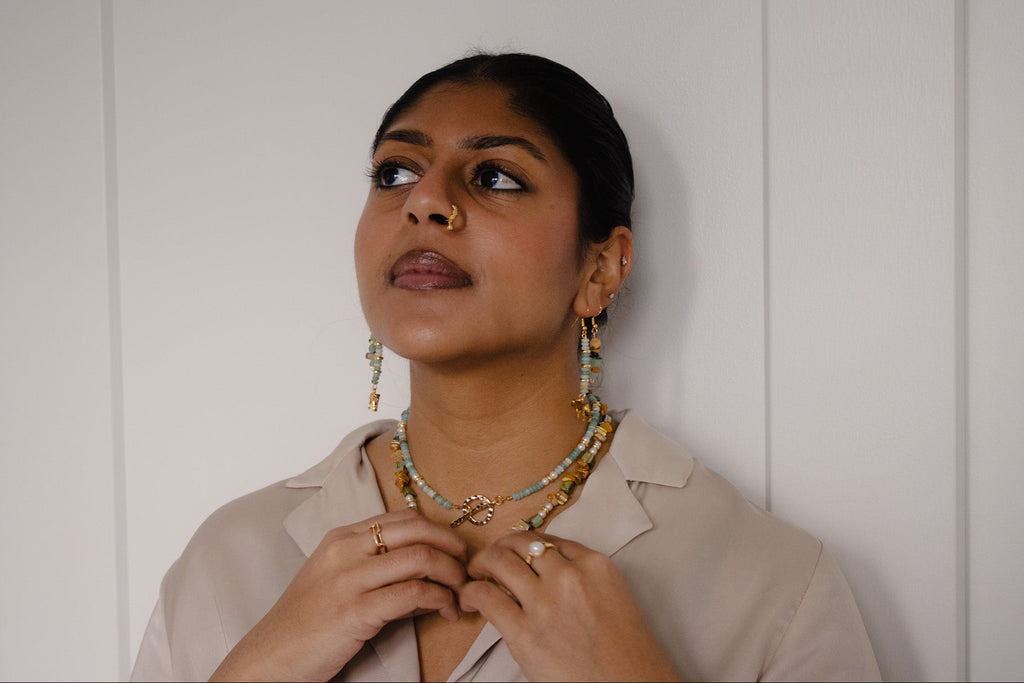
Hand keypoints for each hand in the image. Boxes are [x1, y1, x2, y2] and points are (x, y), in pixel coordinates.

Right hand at [210, 508, 466, 681]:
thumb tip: (428, 579)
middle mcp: (345, 550)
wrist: (267, 659)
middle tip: (467, 569)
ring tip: (459, 596)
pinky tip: (445, 612)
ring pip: (421, 558)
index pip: (404, 518)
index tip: (455, 551)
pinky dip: (440, 600)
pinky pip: (414, 593)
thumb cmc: (305, 626)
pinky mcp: (355, 611)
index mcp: (341, 538)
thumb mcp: (337, 584)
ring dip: (452, 576)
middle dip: (453, 547)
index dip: (439, 531)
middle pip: (418, 530)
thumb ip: (378, 573)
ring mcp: (349, 579)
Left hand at [458, 532, 679, 681]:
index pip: (548, 539)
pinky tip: (469, 600)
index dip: (524, 544)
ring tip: (474, 576)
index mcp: (595, 565)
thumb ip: (583, 578)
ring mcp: (545, 602)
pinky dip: (471, 593)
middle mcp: (569, 576)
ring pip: (499, 560)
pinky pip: (485, 596)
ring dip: (481, 564)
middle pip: (520, 543)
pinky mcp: (524, 632)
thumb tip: (545, 572)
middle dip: (499, 548)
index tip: (515, 553)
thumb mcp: (615, 598)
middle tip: (489, 560)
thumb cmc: (626, 653)